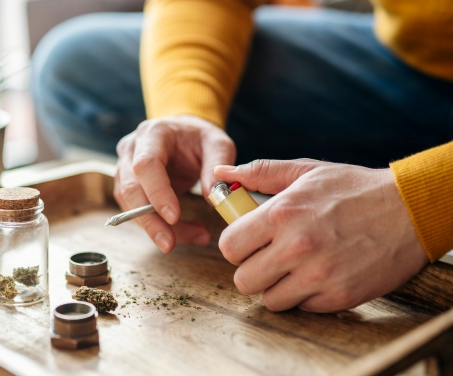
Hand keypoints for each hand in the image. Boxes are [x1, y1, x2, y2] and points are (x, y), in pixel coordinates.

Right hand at [114, 115, 235, 252]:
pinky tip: (183, 232)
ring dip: (157, 228)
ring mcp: (124, 169)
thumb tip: (212, 198)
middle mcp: (131, 150)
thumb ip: (217, 165)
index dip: (157, 193)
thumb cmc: (199, 137)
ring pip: (131, 206)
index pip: (146, 165)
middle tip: (169, 244)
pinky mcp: (126, 186)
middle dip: (150, 221)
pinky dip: (158, 227)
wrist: (183, 134)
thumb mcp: (217, 143)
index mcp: (152, 134)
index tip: (174, 217)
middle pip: (130, 189)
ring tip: (195, 236)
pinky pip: (136, 212)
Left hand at [215, 159, 427, 312]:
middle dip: (252, 270)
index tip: (250, 242)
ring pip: (270, 300)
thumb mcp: (306, 171)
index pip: (229, 247)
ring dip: (277, 287)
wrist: (410, 210)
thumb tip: (219, 173)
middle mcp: (297, 247)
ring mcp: (319, 275)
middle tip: (270, 258)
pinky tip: (320, 275)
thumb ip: (259, 173)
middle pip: (243, 280)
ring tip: (295, 268)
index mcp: (282, 214)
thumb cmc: (353, 188)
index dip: (236, 246)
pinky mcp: (339, 297)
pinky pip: (303, 308)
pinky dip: (306, 296)